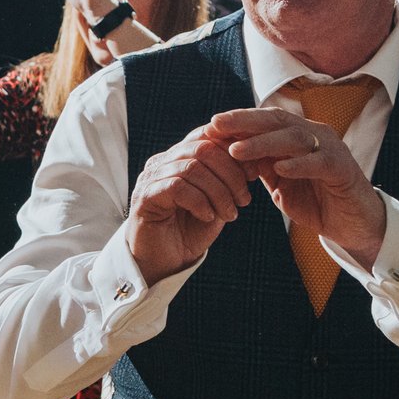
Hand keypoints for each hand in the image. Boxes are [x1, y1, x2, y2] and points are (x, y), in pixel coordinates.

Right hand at [125, 127, 253, 283]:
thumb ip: (228, 179)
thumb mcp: (216, 201)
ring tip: (230, 214)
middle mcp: (162, 162)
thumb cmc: (190, 231)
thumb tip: (254, 160)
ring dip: (219, 192)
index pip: (206, 135)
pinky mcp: (144, 197)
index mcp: (179, 158)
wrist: (163, 263)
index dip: (233, 149)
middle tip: (244, 199)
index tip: (254, 172)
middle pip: (202, 148)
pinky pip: (176, 187)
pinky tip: (208, 217)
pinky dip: (200, 201)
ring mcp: (151, 178)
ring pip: (192, 168)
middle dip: (231, 173)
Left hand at [212, 107, 387, 266]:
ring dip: (263, 144)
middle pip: (277, 120)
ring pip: (294, 139)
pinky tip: (278, 169)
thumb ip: (259, 165)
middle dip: (245, 122)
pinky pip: (319, 163)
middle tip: (216, 126)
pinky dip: (298, 165)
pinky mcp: (342, 169)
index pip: (266, 120)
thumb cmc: (314, 199)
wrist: (351, 223)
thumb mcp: (279, 181)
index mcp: (299, 135)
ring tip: (237, 151)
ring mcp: (331, 149)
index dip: (239, 120)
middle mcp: (315, 135)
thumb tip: (227, 152)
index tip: (211, 124)